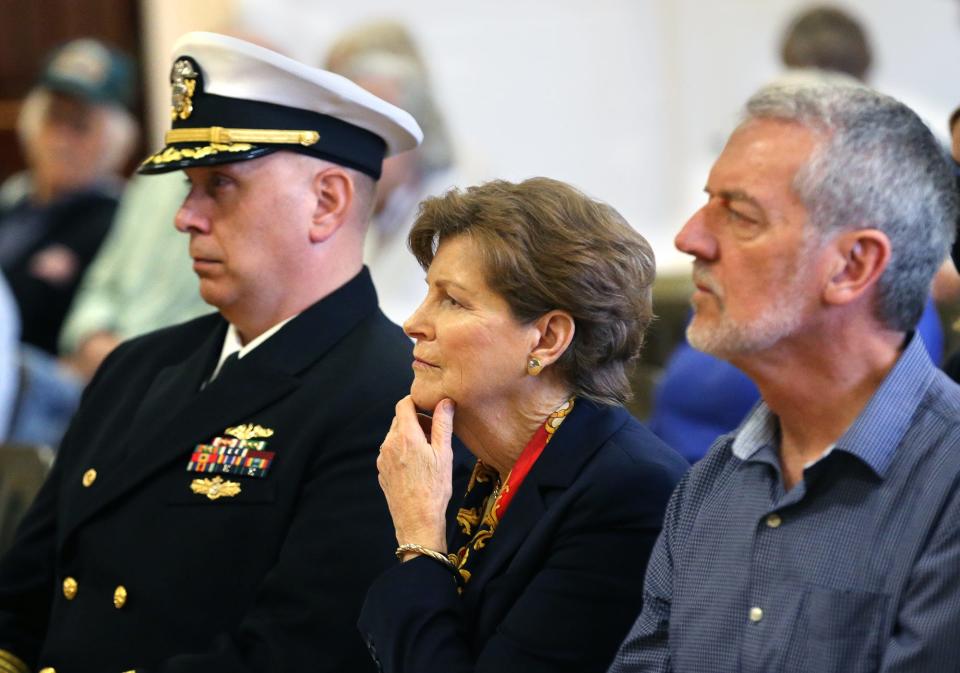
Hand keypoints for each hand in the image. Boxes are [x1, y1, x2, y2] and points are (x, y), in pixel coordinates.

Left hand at [376, 396, 454, 554]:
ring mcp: (382, 458)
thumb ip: (443, 424)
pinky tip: (417, 467)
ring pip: (395, 436)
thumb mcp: (444, 454)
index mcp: (406, 436)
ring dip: (409, 436)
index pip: (404, 404)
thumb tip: (445, 402)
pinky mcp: (381, 471)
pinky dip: (402, 451)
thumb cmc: (435, 489)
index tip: (430, 410)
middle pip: (399, 419)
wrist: (418, 521)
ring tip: (427, 453)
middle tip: (434, 435)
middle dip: (416, 420)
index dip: (417, 402)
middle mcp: (389, 444)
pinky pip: (391, 452)